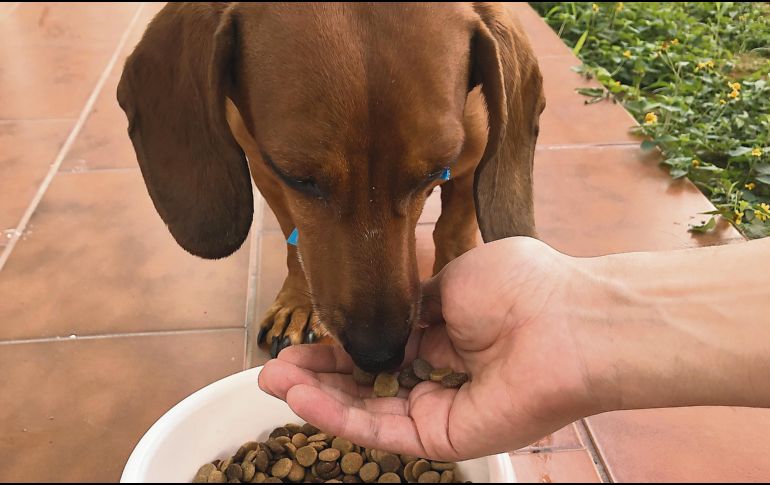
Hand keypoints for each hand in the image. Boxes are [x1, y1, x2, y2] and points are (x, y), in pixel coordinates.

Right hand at [258, 237, 600, 459]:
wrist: (566, 321)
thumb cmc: (520, 286)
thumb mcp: (450, 275)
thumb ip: (409, 297)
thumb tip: (377, 305)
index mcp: (443, 331)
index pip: (378, 344)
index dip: (338, 343)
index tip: (301, 336)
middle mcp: (438, 372)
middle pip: (365, 382)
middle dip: (318, 376)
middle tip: (273, 370)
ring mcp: (440, 407)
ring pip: (367, 411)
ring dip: (318, 398)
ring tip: (273, 384)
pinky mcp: (444, 436)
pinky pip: (383, 431)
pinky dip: (340, 416)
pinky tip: (303, 398)